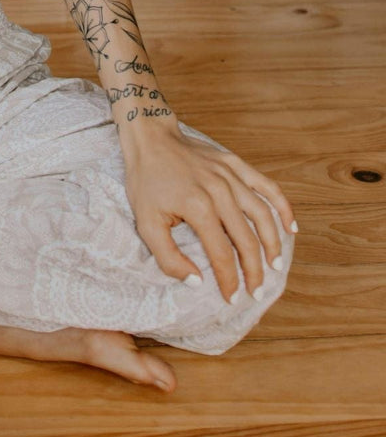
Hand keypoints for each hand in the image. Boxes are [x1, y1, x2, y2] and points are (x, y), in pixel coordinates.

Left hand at [118, 122, 295, 302]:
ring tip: (275, 266)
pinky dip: (282, 207)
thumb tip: (196, 280)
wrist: (149, 138)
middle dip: (254, 271)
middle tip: (256, 291)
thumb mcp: (145, 222)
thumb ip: (168, 257)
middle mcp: (220, 192)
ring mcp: (230, 176)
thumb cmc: (146, 180)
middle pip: (247, 240)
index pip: (223, 254)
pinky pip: (267, 186)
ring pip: (263, 215)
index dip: (230, 280)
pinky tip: (290, 227)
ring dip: (273, 244)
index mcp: (198, 208)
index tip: (233, 298)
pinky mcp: (235, 164)